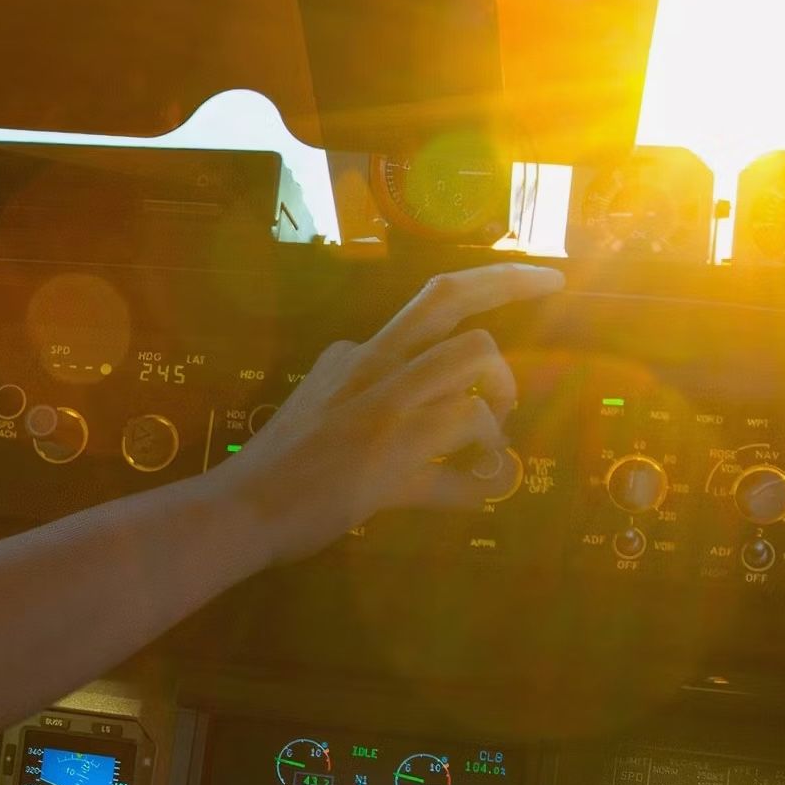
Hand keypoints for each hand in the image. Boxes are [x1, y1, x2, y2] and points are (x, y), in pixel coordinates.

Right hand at [213, 262, 563, 565]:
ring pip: (473, 393)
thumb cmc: (277, 458)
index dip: (502, 281)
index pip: (438, 298)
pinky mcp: (392, 472)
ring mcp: (386, 421)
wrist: (239, 507)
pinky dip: (480, 486)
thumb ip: (349, 373)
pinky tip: (472, 493)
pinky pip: (465, 476)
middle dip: (505, 353)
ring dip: (491, 424)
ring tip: (480, 451)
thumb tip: (363, 355)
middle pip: (466, 333)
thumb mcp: (315, 393)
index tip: (546, 278)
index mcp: (361, 356)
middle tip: (519, 369)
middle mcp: (377, 375)